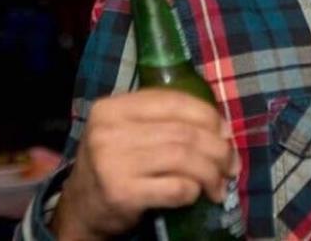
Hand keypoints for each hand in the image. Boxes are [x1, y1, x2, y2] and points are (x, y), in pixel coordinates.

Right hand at [50, 89, 239, 240]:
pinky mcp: (121, 194)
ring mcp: (113, 162)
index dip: (207, 115)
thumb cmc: (116, 162)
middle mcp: (110, 130)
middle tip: (231, 163)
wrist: (79, 209)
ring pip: (183, 158)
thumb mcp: (130, 129)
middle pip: (183, 132)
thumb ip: (165, 119)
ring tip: (220, 183)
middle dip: (217, 148)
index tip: (226, 131)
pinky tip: (196, 194)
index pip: (173, 101)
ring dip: (210, 172)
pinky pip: (174, 188)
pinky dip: (192, 191)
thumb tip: (222, 128)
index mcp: (114, 107)